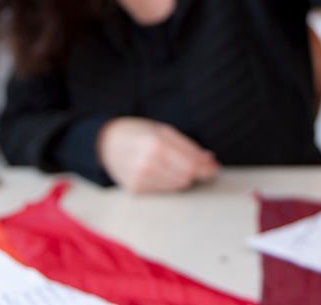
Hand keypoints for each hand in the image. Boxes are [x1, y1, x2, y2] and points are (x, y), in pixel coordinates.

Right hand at [97, 117, 218, 193]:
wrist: (106, 143)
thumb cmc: (138, 133)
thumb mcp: (163, 130)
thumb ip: (188, 146)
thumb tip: (210, 161)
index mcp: (156, 145)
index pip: (191, 165)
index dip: (207, 168)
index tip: (214, 168)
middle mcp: (147, 164)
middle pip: (187, 177)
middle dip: (196, 172)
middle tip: (201, 165)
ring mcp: (140, 180)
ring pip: (178, 186)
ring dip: (183, 177)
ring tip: (177, 165)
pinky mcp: (136, 191)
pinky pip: (165, 191)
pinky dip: (169, 182)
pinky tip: (162, 172)